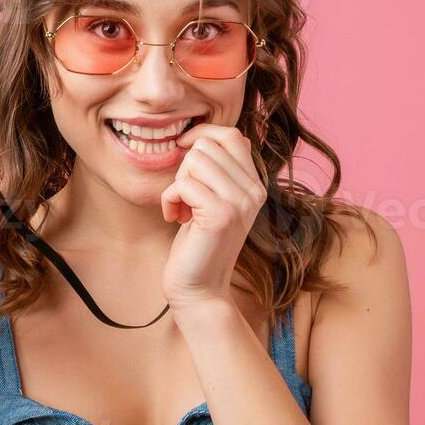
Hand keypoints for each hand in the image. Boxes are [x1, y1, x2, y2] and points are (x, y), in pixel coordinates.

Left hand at [159, 124, 267, 309]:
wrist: (199, 290)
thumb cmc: (198, 243)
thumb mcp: (213, 200)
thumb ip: (219, 171)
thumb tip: (208, 134)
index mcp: (255, 184)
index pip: (232, 135)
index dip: (202, 136)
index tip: (183, 153)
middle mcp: (254, 191)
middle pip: (208, 145)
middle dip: (185, 167)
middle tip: (185, 197)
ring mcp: (240, 203)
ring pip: (195, 160)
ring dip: (177, 183)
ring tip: (182, 208)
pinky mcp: (221, 215)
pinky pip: (183, 184)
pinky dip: (169, 199)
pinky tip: (174, 218)